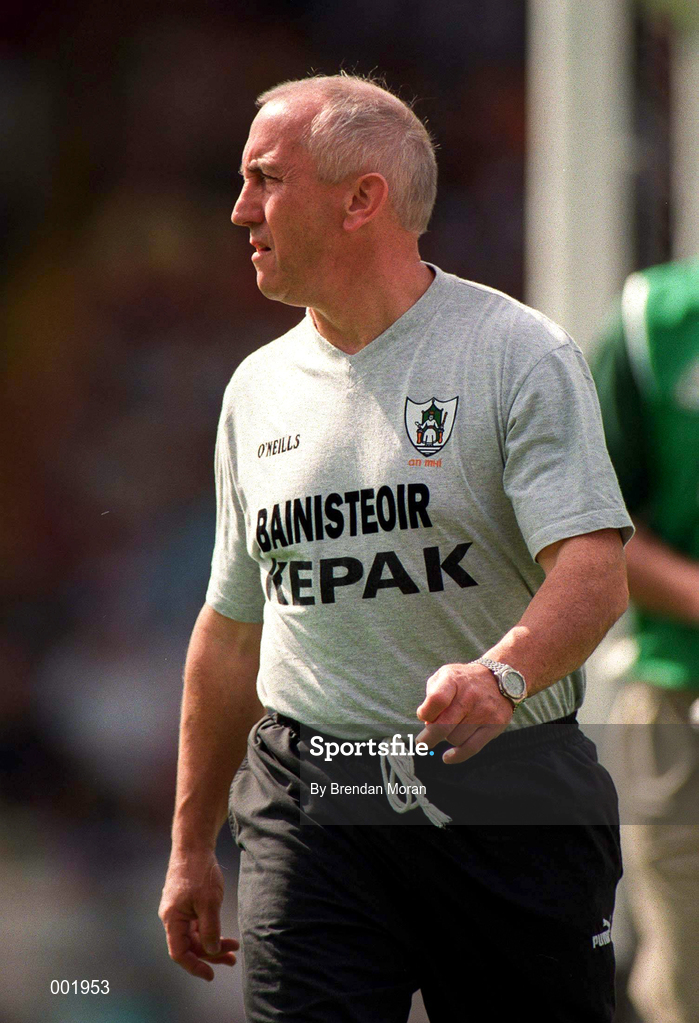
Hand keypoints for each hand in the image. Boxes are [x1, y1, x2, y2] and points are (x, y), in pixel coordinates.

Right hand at [159, 850, 239, 981]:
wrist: (194, 845)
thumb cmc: (199, 872)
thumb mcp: (209, 902)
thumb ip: (210, 929)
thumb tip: (211, 951)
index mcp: (172, 919)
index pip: (179, 953)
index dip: (195, 966)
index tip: (211, 975)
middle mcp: (173, 917)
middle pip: (190, 945)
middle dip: (211, 954)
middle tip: (232, 959)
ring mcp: (180, 910)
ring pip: (195, 935)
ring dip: (213, 942)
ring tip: (234, 948)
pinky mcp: (187, 903)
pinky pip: (197, 924)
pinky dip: (210, 930)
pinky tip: (224, 933)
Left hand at [416, 661, 512, 763]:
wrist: (498, 679)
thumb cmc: (462, 682)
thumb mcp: (443, 677)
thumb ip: (432, 697)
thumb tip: (428, 724)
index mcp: (454, 680)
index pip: (436, 700)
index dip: (426, 712)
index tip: (423, 716)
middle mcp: (470, 696)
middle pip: (443, 726)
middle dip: (428, 738)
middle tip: (421, 743)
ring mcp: (483, 712)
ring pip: (455, 739)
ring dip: (448, 738)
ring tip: (452, 727)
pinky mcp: (494, 725)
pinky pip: (471, 748)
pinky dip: (457, 756)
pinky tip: (447, 757)